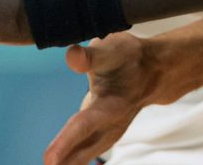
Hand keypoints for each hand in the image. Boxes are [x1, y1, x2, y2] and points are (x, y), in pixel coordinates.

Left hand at [44, 33, 178, 164]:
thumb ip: (91, 57)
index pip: (85, 125)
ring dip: (69, 163)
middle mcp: (112, 124)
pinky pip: (85, 151)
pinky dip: (71, 159)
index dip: (66, 142)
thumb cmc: (129, 58)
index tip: (49, 158)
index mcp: (113, 104)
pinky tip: (58, 164)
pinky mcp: (102, 134)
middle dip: (65, 160)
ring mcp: (109, 132)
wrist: (153, 71)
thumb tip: (72, 56)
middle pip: (84, 147)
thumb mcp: (113, 50)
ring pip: (86, 153)